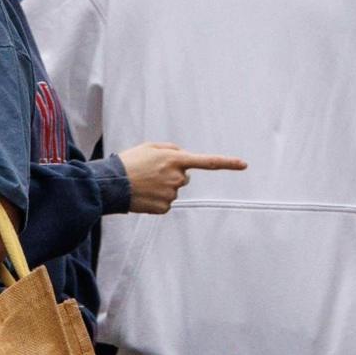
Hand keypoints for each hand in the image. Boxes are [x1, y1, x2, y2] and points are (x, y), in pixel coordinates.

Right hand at [116, 144, 243, 215]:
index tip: (244, 164)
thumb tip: (182, 155)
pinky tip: (143, 194)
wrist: (112, 184)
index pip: (207, 162)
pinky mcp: (164, 208)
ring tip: (143, 182)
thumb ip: (170, 149)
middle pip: (184, 177)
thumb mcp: (149, 146)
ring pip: (174, 190)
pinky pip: (166, 202)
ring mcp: (171, 194)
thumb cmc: (129, 162)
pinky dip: (156, 199)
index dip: (227, 163)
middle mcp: (177, 178)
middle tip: (150, 172)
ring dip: (162, 186)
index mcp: (175, 159)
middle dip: (172, 174)